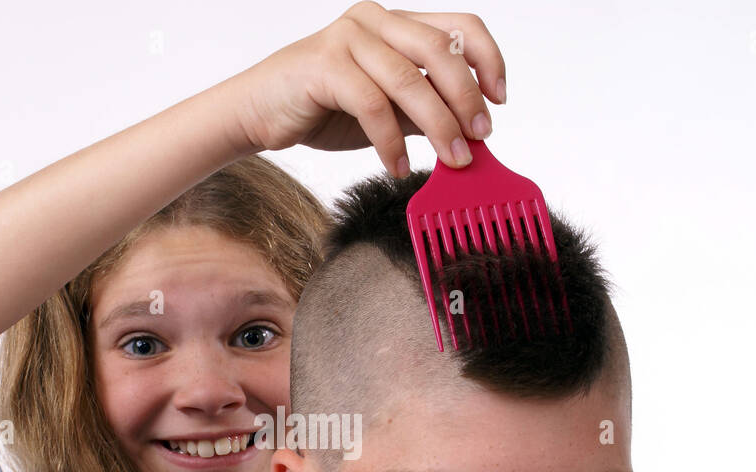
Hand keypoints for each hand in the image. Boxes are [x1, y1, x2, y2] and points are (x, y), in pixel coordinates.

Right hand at [224, 2, 506, 174]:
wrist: (257, 114)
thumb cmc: (321, 108)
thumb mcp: (386, 110)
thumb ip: (423, 112)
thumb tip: (469, 134)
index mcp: (396, 23)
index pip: (459, 27)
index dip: (488, 61)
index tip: (498, 100)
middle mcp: (375, 20)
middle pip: (441, 51)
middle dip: (467, 99)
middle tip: (478, 137)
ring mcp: (348, 38)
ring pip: (410, 80)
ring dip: (437, 125)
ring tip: (449, 160)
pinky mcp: (324, 65)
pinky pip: (372, 104)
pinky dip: (390, 141)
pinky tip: (396, 166)